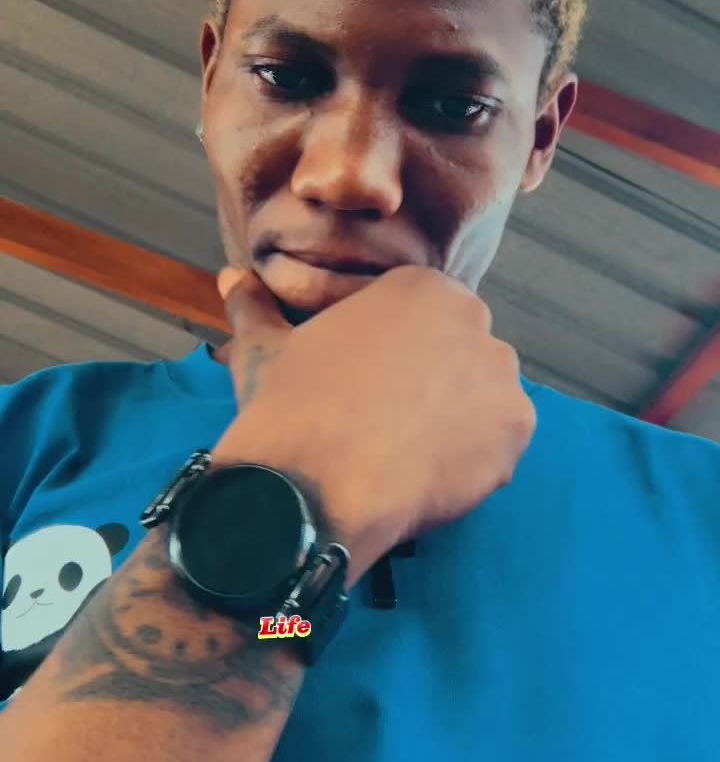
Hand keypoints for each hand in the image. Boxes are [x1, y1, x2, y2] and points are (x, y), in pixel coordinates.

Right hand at [213, 266, 535, 586]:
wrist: (315, 486)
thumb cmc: (292, 403)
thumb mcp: (267, 349)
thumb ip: (255, 307)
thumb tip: (230, 276)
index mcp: (422, 287)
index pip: (424, 317)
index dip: (396, 357)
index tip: (367, 387)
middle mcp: (475, 319)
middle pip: (460, 353)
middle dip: (432, 383)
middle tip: (387, 420)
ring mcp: (502, 376)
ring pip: (484, 397)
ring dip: (457, 418)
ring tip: (406, 451)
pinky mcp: (516, 432)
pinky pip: (499, 443)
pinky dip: (472, 460)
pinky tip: (426, 474)